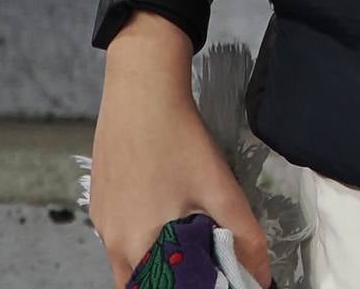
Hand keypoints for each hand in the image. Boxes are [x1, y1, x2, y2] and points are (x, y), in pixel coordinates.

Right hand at [91, 17, 273, 287]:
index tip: (207, 272)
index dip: (188, 285)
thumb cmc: (177, 138)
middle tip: (201, 256)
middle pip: (142, 282)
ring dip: (157, 257)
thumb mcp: (219, 189)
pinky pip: (119, 234)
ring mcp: (101, 221)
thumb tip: (261, 275)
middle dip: (173, 277)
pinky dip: (142, 234)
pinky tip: (164, 206)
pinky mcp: (99, 201)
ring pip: (128, 260)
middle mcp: (112, 242)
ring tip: (186, 231)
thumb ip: (243, 237)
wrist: (142, 89)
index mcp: (138, 248)